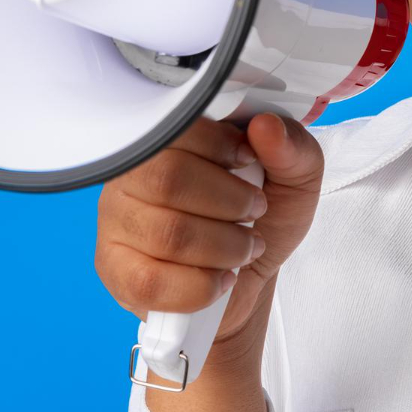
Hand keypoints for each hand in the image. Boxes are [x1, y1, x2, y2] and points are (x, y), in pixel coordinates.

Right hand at [94, 112, 325, 351]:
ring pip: (167, 233)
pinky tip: (221, 277)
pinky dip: (201, 285)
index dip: (219, 146)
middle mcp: (128, 176)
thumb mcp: (295, 177)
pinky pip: (151, 282)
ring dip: (225, 246)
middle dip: (229, 201)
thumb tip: (266, 126)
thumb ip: (291, 147)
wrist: (250, 275)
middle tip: (254, 211)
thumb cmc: (263, 217)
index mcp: (166, 139)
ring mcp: (116, 224)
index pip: (173, 127)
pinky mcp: (116, 272)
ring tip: (245, 247)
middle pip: (167, 179)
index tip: (249, 161)